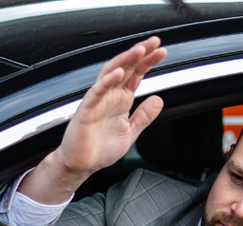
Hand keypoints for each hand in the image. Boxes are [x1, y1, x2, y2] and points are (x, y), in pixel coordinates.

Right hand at [18, 37, 165, 203]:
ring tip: (139, 50)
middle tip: (154, 42)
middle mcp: (109, 96)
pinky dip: (106, 82)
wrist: (81, 166)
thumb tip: (159, 99)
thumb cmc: (100, 149)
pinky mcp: (86, 111)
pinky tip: (118, 74)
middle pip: (125, 68)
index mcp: (121, 100)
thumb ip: (144, 116)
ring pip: (110, 74)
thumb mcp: (130, 132)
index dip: (148, 62)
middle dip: (139, 53)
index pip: (136, 74)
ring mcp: (97, 101)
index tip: (162, 51)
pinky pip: (96, 92)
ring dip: (125, 61)